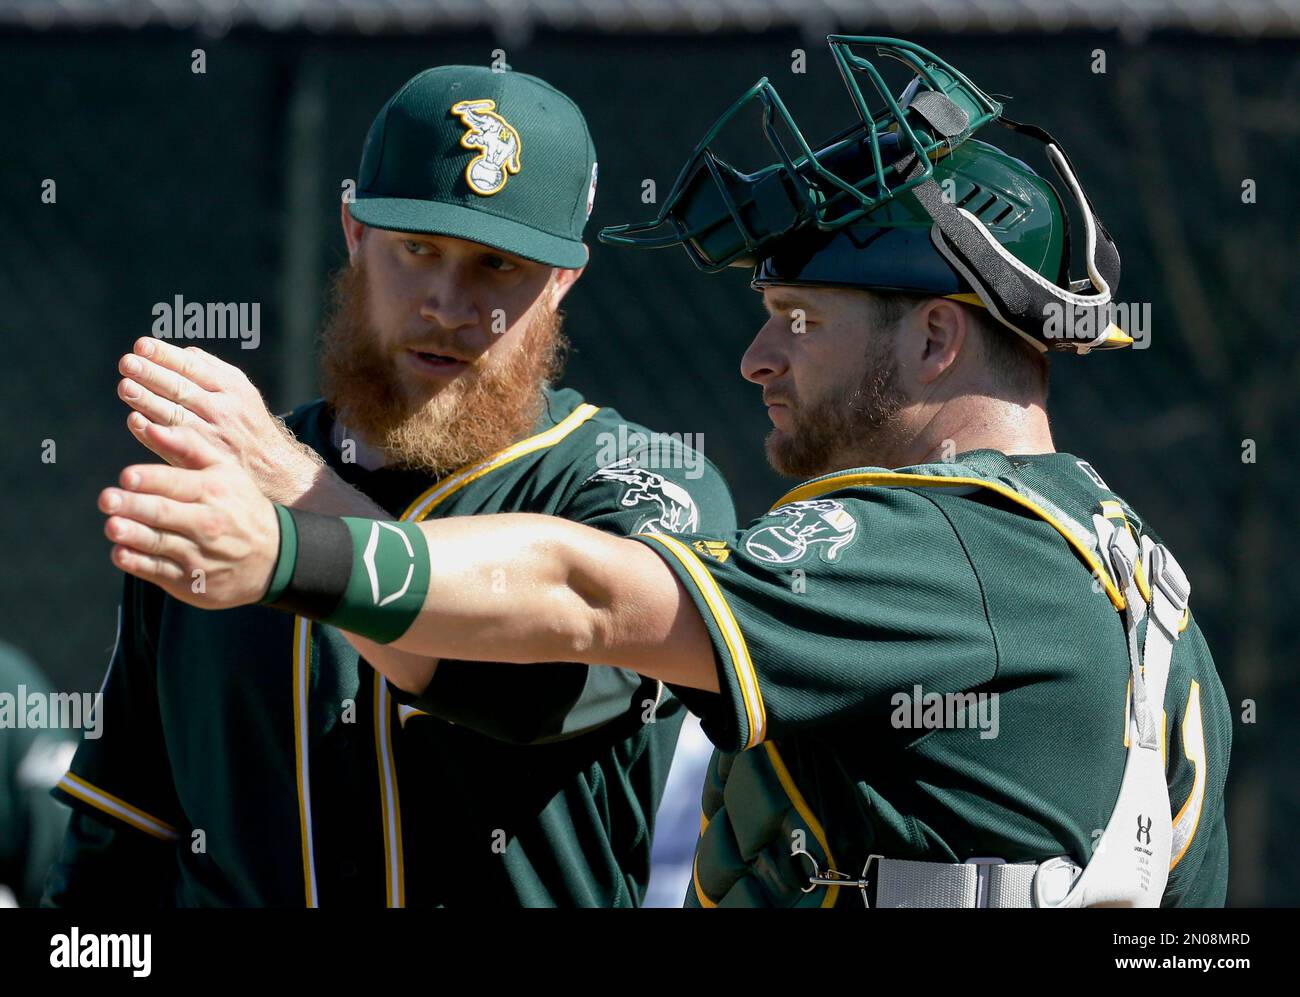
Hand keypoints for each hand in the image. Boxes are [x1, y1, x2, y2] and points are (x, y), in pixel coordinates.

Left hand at [100, 448, 280, 610]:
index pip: (176, 483)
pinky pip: (157, 571)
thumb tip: (149, 426)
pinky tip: (120, 552)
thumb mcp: (226, 472)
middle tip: (108, 499)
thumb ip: (187, 446)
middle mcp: (207, 523)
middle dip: (133, 506)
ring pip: (158, 543)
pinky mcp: (190, 580)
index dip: (150, 479)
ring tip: (112, 526)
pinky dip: (136, 562)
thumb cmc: (240, 506)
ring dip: (131, 535)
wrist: (274, 557)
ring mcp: (198, 554)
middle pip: (163, 513)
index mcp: (213, 491)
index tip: (127, 476)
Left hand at [117, 338, 322, 502]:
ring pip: (175, 414)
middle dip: (152, 374)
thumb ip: (213, 371)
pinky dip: (153, 433)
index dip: (165, 355)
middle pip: (181, 388)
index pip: (193, 366)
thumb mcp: (242, 391)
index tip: (141, 346)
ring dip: (148, 401)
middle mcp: (222, 410)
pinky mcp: (203, 459)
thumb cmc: (247, 422)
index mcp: (231, 387)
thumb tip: (180, 352)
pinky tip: (136, 421)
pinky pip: (174, 444)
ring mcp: (212, 435)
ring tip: (125, 387)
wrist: (273, 466)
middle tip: (127, 362)